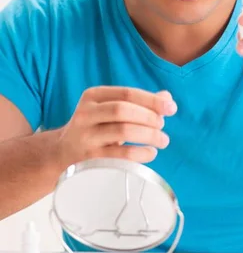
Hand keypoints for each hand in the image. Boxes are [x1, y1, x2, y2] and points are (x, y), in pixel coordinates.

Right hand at [57, 86, 176, 166]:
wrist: (61, 152)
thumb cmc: (95, 127)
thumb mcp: (110, 109)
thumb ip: (138, 102)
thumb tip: (167, 97)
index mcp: (93, 96)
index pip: (127, 93)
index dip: (152, 100)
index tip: (171, 108)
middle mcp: (86, 113)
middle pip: (124, 110)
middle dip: (149, 117)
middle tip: (163, 125)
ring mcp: (85, 137)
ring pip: (122, 131)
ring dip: (149, 135)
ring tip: (162, 140)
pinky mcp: (89, 159)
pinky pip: (119, 155)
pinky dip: (140, 153)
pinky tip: (150, 153)